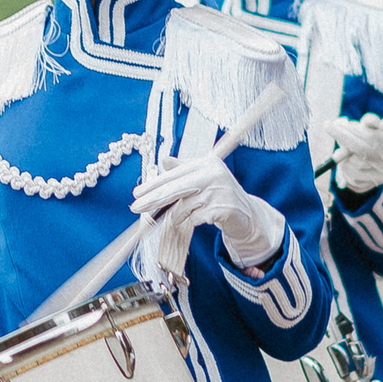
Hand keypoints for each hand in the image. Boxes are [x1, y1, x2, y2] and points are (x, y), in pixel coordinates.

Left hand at [130, 152, 285, 269]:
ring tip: (185, 216)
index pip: (174, 174)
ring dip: (178, 215)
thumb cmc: (220, 195)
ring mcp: (220, 191)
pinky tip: (201, 219)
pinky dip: (193, 221)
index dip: (153, 184)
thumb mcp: (203, 178)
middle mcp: (214, 174)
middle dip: (153, 199)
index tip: (137, 193)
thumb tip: (163, 160)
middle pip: (175, 188)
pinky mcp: (223, 209)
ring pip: (184, 206)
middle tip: (135, 207)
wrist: (247, 215)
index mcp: (207, 163)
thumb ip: (184, 169)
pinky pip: (195, 218)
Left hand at [325, 115, 382, 196]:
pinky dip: (343, 164)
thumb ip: (368, 121)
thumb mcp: (372, 130)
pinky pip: (348, 172)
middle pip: (361, 148)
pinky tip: (348, 161)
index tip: (336, 122)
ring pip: (352, 161)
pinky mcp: (366, 185)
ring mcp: (378, 176)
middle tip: (328, 126)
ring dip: (343, 152)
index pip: (371, 136)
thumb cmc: (369, 142)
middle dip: (343, 135)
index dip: (353, 129)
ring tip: (346, 150)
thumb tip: (348, 121)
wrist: (374, 168)